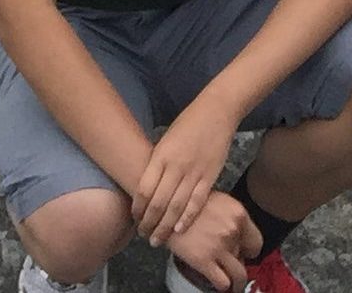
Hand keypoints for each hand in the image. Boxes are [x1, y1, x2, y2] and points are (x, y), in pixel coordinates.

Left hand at [128, 96, 238, 246]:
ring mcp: (194, 173)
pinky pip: (197, 203)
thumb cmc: (187, 124)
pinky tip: (179, 230)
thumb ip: (157, 165)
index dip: (137, 209)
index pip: (144, 190)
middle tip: (144, 236)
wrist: (217, 111)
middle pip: (158, 203)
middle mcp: (175, 167)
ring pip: (176, 207)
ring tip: (158, 239)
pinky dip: (187, 219)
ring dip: (165, 227)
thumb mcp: (164, 141)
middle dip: (149, 223)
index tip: (135, 219)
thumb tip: (147, 190)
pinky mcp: (210, 176)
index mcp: (161, 156)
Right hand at [162, 191, 260, 292]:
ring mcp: (219, 246)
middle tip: (231, 263)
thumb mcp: (217, 200)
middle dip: (239, 262)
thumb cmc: (189, 201)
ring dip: (236, 281)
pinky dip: (223, 286)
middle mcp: (232, 230)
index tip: (243, 252)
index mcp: (238, 214)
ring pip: (239, 274)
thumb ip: (230, 216)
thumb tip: (236, 232)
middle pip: (247, 258)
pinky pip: (222, 282)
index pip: (257, 242)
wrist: (165, 208)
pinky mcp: (204, 260)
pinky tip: (219, 283)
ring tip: (232, 284)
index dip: (249, 250)